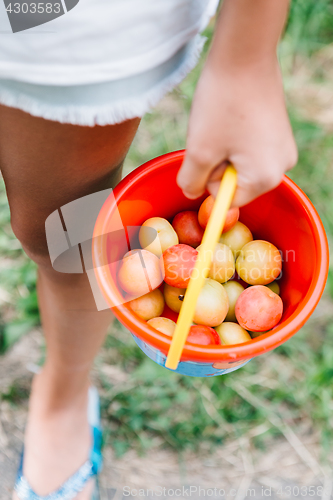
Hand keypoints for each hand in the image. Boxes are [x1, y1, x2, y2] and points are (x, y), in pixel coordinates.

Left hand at [177, 58, 297, 206]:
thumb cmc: (221, 104)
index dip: (208, 180)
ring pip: (239, 165)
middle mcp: (282, 168)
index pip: (227, 200)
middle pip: (235, 183)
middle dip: (217, 164)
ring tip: (224, 123)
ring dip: (223, 150)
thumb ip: (191, 182)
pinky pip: (250, 149)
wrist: (244, 54)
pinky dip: (234, 139)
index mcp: (265, 179)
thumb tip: (192, 193)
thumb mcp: (198, 151)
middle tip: (215, 135)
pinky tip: (233, 117)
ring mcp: (283, 148)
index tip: (207, 153)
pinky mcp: (279, 133)